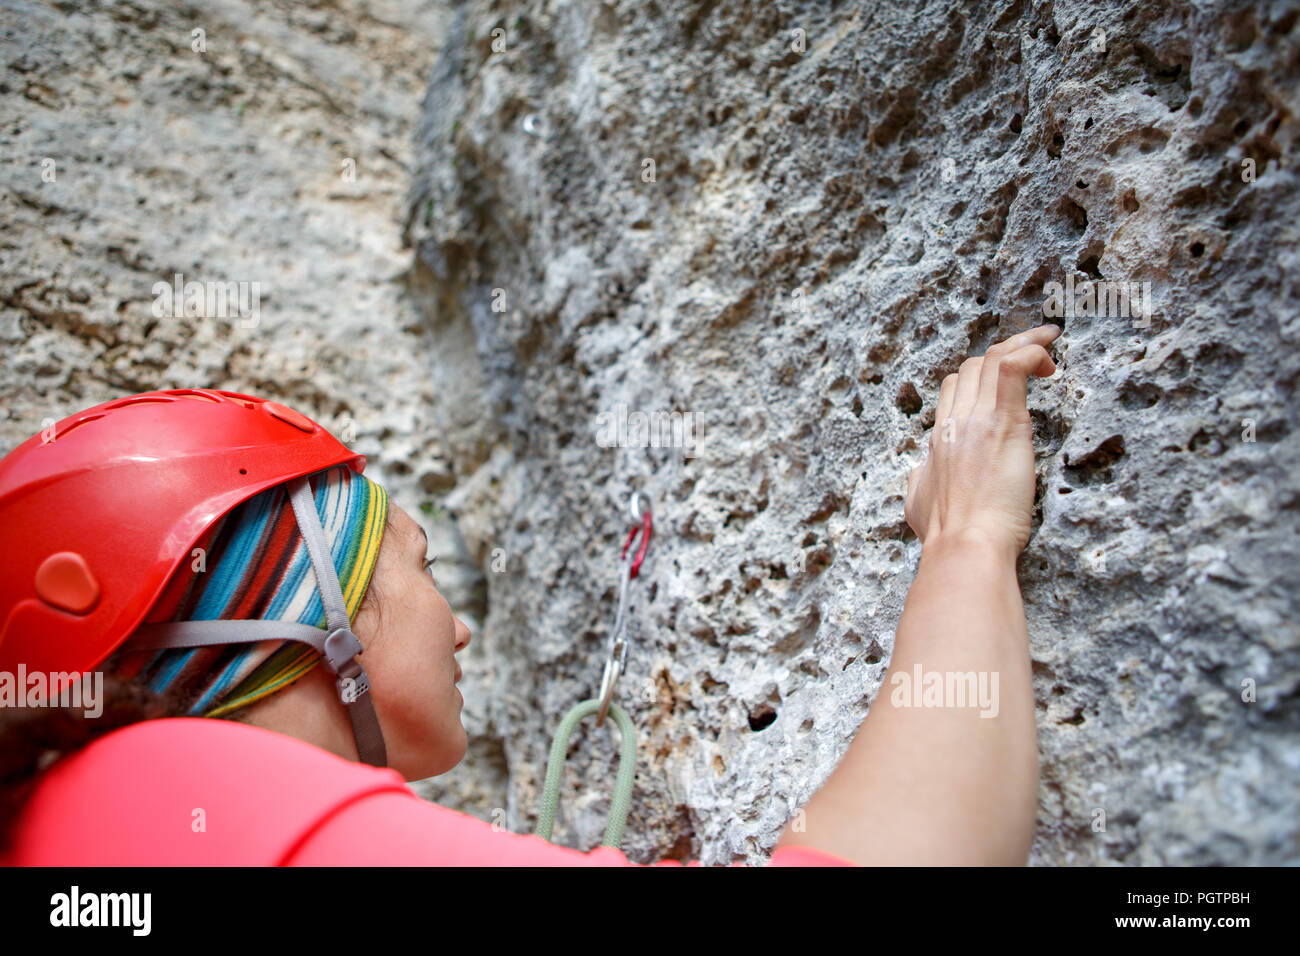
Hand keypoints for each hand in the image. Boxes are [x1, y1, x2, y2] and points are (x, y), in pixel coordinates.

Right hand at [904, 324, 1060, 555]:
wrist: (964, 545)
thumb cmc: (947, 536)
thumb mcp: (918, 504)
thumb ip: (921, 481)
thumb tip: (922, 473)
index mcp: (939, 438)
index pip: (956, 387)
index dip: (982, 376)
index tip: (1009, 384)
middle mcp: (955, 422)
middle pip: (974, 366)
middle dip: (1005, 353)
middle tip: (1036, 358)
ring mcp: (978, 420)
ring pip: (994, 358)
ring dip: (1024, 343)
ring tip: (1049, 341)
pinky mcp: (1005, 424)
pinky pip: (1013, 369)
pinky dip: (1031, 352)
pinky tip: (1049, 356)